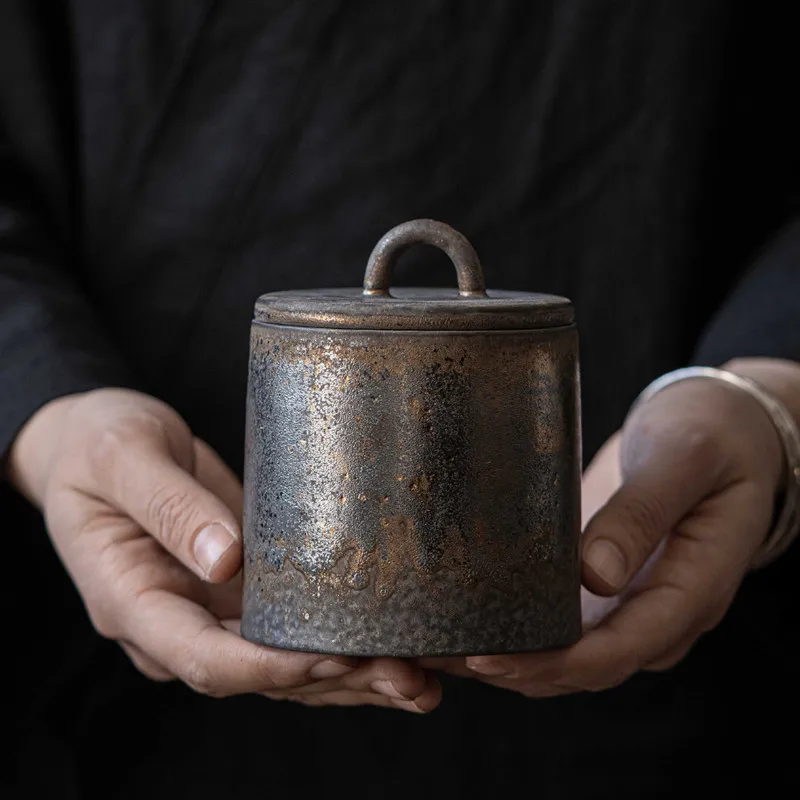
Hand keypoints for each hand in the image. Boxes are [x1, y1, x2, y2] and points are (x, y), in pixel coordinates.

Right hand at [9, 388, 439, 711]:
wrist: (96, 443)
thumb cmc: (98, 446)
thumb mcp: (123, 459)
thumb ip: (169, 507)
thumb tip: (226, 560)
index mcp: (134, 602)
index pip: (205, 661)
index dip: (271, 667)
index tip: (333, 656)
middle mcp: (176, 623)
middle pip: (259, 677)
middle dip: (335, 681)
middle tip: (409, 676)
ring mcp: (211, 612)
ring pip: (284, 665)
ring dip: (352, 676)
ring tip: (423, 676)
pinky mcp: (242, 591)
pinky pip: (293, 627)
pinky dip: (343, 641)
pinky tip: (394, 642)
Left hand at [422, 358, 798, 695]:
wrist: (726, 427)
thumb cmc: (713, 435)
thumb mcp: (684, 459)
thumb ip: (642, 515)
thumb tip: (595, 578)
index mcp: (693, 588)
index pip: (620, 650)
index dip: (554, 663)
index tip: (491, 656)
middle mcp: (661, 610)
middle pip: (587, 666)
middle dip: (517, 669)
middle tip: (446, 656)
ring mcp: (635, 600)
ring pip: (572, 653)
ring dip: (512, 658)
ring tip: (442, 648)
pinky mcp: (610, 583)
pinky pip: (567, 621)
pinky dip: (521, 627)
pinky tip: (473, 617)